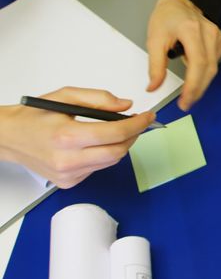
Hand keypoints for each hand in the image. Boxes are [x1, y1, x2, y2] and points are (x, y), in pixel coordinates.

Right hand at [0, 87, 154, 187]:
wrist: (10, 136)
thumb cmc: (35, 116)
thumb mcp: (66, 95)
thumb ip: (99, 98)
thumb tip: (126, 105)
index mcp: (66, 136)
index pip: (115, 134)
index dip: (137, 124)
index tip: (148, 116)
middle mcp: (67, 160)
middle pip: (118, 153)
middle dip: (133, 136)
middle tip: (137, 123)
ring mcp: (67, 175)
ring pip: (110, 162)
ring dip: (121, 146)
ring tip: (118, 130)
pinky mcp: (68, 182)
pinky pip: (98, 169)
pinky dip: (104, 155)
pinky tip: (96, 144)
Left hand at [146, 0, 220, 110]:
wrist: (180, 2)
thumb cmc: (166, 17)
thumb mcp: (154, 39)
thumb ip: (155, 65)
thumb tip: (154, 87)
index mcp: (191, 30)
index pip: (198, 63)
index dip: (193, 85)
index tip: (185, 100)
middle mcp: (209, 33)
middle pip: (209, 69)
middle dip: (198, 90)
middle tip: (186, 103)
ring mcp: (217, 37)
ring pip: (213, 67)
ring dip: (202, 83)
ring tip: (189, 94)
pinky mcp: (220, 40)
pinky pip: (215, 62)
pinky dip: (205, 73)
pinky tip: (195, 75)